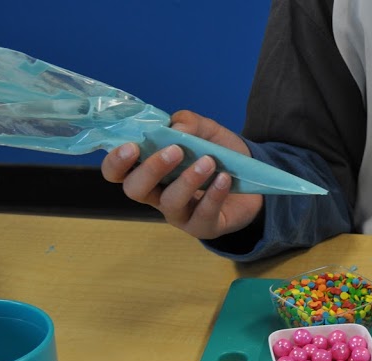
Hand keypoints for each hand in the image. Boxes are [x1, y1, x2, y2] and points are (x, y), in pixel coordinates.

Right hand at [101, 110, 262, 239]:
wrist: (254, 178)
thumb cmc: (219, 155)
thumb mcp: (205, 131)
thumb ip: (188, 122)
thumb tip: (174, 125)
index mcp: (148, 170)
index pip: (117, 172)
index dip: (116, 162)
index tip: (132, 146)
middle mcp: (157, 195)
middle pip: (135, 190)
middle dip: (151, 169)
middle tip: (175, 151)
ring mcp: (179, 214)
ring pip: (170, 202)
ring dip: (188, 180)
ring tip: (208, 162)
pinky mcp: (203, 227)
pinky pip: (203, 215)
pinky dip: (214, 194)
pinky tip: (225, 178)